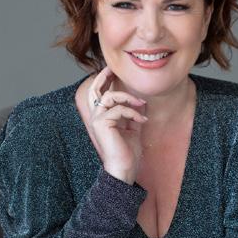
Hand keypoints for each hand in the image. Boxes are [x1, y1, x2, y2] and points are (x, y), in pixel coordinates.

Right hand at [86, 65, 147, 180]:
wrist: (125, 168)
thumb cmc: (128, 152)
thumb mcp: (134, 128)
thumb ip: (133, 113)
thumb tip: (140, 100)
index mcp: (103, 117)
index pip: (100, 94)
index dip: (105, 81)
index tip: (115, 72)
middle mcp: (96, 116)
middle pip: (95, 90)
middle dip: (104, 77)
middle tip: (113, 69)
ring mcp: (97, 119)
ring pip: (109, 96)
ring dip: (127, 97)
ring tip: (140, 104)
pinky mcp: (101, 123)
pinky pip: (118, 109)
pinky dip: (132, 112)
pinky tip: (142, 119)